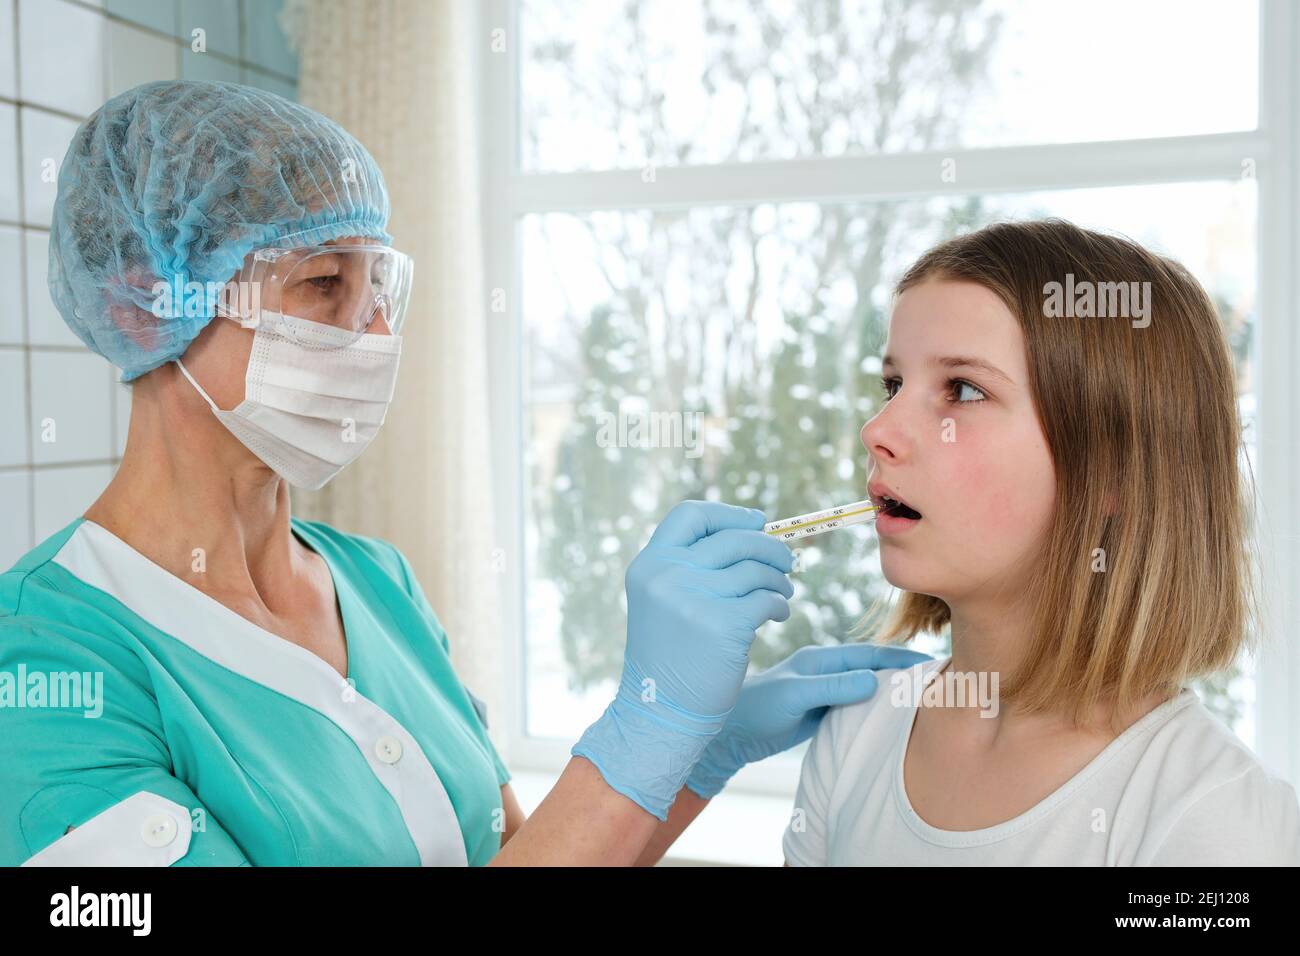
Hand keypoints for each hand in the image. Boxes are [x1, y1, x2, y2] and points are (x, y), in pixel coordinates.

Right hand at [571, 500, 794, 820]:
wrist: (661, 713)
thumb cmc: (668, 659)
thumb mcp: (661, 603)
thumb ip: (688, 569)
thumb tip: (747, 531)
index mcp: (649, 565)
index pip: (690, 515)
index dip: (728, 514)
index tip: (757, 521)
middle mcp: (668, 575)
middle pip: (733, 539)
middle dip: (769, 547)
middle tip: (787, 562)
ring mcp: (695, 598)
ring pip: (755, 569)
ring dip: (778, 579)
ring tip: (784, 594)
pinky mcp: (724, 623)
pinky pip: (765, 599)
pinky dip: (779, 604)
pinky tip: (779, 614)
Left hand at [685, 642, 933, 798]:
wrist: (729, 734)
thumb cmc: (756, 710)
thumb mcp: (794, 696)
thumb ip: (831, 688)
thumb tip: (874, 680)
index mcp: (819, 659)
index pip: (869, 655)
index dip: (900, 659)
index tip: (932, 663)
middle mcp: (824, 670)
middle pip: (873, 667)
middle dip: (904, 670)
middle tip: (942, 677)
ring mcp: (824, 690)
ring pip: (866, 686)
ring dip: (892, 689)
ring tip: (927, 696)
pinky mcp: (821, 710)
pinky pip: (856, 705)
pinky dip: (877, 707)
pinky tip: (894, 716)